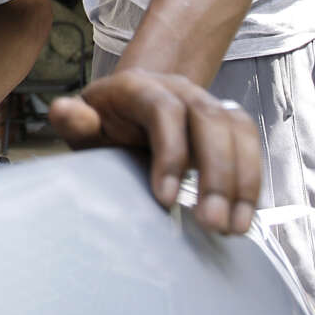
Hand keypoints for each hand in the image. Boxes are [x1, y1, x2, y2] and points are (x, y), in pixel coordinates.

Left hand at [48, 69, 260, 234]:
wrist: (129, 106)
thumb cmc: (103, 121)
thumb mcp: (82, 122)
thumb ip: (73, 119)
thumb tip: (63, 111)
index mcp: (138, 87)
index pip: (164, 110)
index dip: (170, 152)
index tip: (165, 198)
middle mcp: (179, 89)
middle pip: (208, 120)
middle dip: (215, 174)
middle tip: (209, 222)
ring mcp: (206, 102)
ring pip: (236, 131)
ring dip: (241, 181)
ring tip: (231, 228)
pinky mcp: (226, 122)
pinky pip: (249, 143)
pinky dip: (251, 180)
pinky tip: (242, 217)